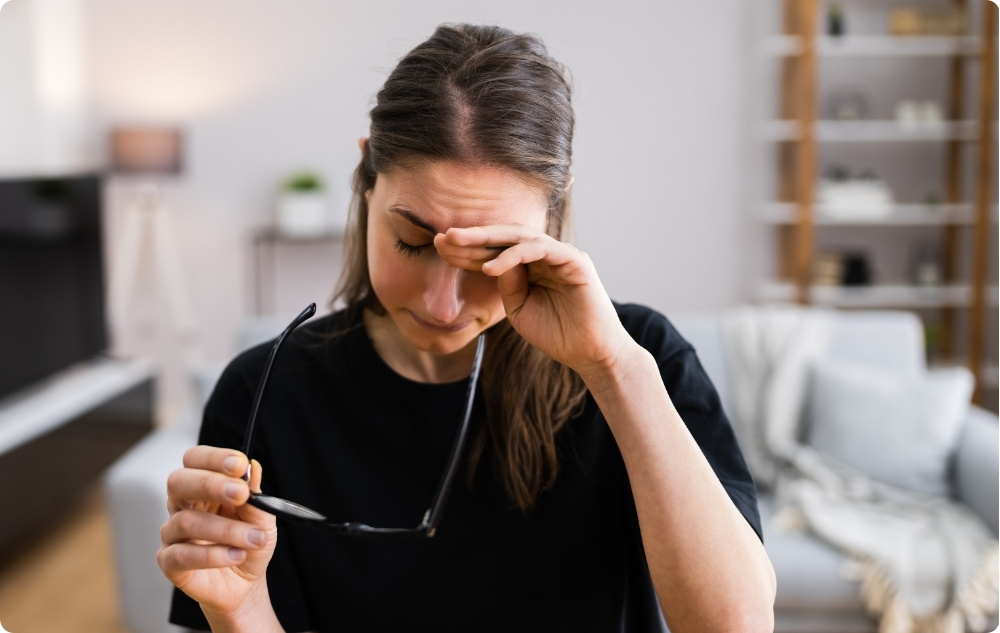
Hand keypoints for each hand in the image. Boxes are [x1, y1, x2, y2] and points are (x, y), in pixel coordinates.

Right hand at [157, 446, 277, 615]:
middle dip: (210, 483)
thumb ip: (255, 496)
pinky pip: (182, 555)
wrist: (245, 582)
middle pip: (178, 481)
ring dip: (226, 529)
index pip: (195, 459)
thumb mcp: (262, 518)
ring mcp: (172, 533)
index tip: (240, 464)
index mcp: (203, 486)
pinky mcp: (169, 562)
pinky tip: (236, 555)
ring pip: (187, 521)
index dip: (214, 458)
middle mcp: (182, 505)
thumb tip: (253, 467)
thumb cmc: (250, 542)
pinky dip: (214, 555)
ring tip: (255, 539)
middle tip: (240, 493)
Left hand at [434, 225, 633, 377]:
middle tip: (442, 236)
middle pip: (503, 238)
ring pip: (518, 237)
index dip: (467, 250)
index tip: (438, 248)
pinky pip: (538, 250)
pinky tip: (489, 267)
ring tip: (457, 242)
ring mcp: (560, 255)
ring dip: (486, 238)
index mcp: (531, 266)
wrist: (590, 354)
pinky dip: (513, 256)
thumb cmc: (558, 335)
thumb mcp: (520, 310)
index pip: (495, 251)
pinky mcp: (574, 261)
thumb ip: (506, 286)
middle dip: (472, 237)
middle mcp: (545, 255)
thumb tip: (492, 262)